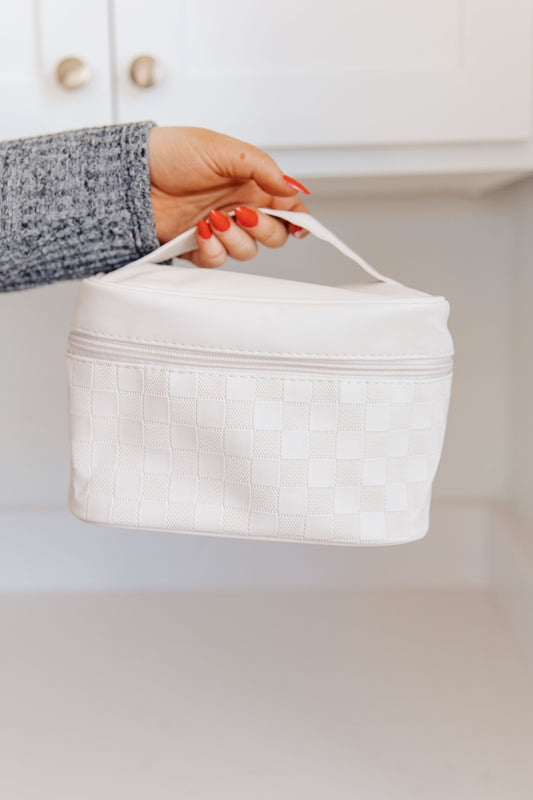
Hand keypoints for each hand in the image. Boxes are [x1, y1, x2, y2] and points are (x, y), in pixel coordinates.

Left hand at [148, 126, 309, 266]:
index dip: (298, 220)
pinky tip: (200, 230)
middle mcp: (240, 208)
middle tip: (245, 214)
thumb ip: (263, 168)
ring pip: (247, 252)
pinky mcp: (198, 247)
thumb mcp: (223, 149)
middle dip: (265, 229)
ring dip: (235, 238)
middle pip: (274, 236)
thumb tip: (293, 188)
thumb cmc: (172, 153)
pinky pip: (217, 261)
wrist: (133, 174)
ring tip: (214, 218)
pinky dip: (213, 249)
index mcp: (252, 185)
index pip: (288, 208)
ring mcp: (220, 230)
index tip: (298, 224)